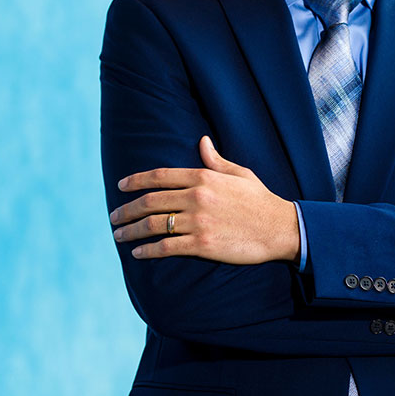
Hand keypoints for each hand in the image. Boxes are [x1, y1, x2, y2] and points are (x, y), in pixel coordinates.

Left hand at [110, 136, 299, 263]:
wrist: (280, 228)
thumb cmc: (260, 200)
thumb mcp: (239, 174)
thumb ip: (215, 160)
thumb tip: (202, 141)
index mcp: (203, 177)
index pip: (159, 177)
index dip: (135, 181)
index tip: (120, 187)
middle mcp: (197, 197)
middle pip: (150, 202)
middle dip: (126, 210)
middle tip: (113, 217)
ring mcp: (198, 222)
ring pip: (154, 225)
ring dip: (131, 231)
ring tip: (120, 235)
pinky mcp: (203, 245)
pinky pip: (167, 247)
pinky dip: (149, 250)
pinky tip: (139, 253)